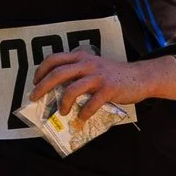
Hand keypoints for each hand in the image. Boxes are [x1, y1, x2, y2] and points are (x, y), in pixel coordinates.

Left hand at [30, 48, 162, 120]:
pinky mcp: (108, 89)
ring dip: (63, 103)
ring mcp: (98, 77)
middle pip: (58, 73)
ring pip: (72, 89)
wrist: (140, 77)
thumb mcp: (94, 67)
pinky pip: (91, 104)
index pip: (55, 59)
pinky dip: (83, 113)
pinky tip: (82, 118)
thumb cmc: (114, 75)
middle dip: (42, 87)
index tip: (35, 81)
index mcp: (82, 57)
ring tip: (61, 112)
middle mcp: (88, 64)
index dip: (41, 70)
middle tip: (34, 98)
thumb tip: (58, 89)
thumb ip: (78, 72)